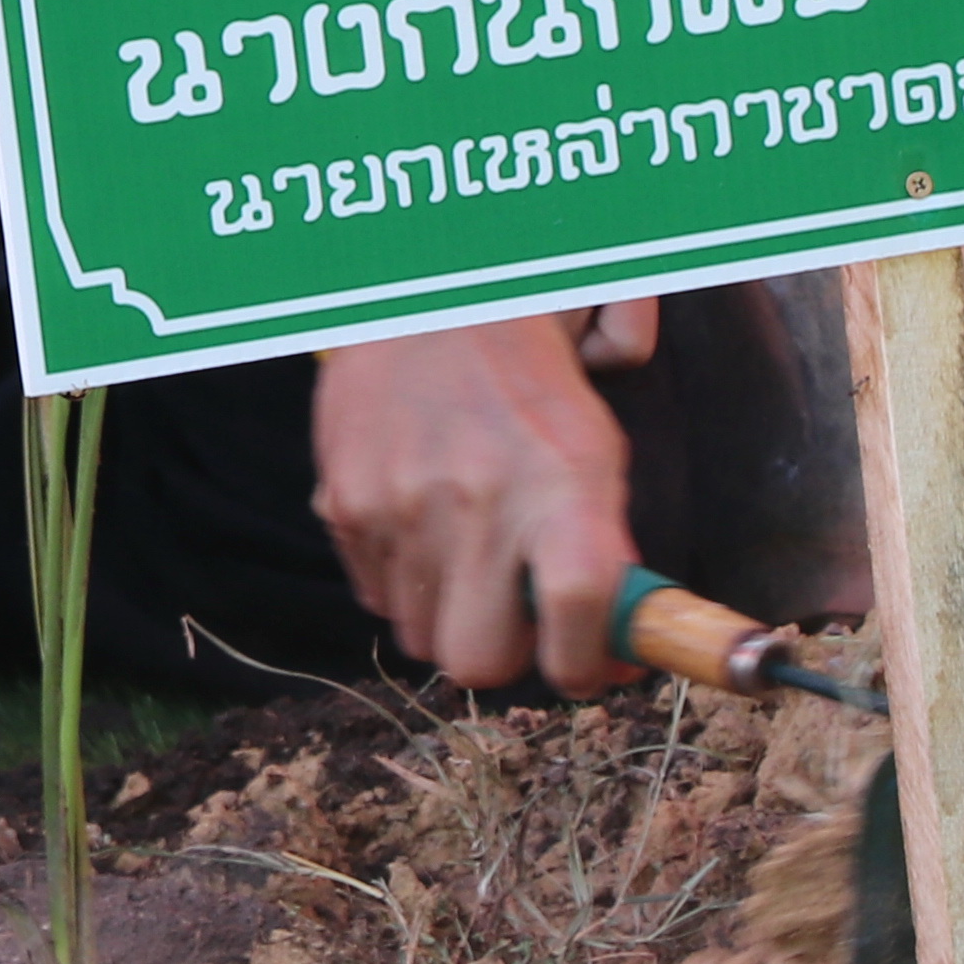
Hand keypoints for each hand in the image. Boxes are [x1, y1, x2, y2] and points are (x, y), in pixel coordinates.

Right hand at [313, 312, 640, 693]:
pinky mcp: (344, 500)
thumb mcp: (596, 451)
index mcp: (563, 486)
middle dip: (502, 655)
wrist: (429, 298)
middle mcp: (479, 501)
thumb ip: (610, 554)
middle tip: (516, 619)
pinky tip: (424, 524)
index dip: (586, 665)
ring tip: (467, 555)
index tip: (591, 665)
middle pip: (478, 661)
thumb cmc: (527, 381)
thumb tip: (619, 652)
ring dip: (449, 615)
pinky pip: (374, 594)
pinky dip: (402, 580)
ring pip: (421, 635)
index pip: (578, 619)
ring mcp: (401, 504)